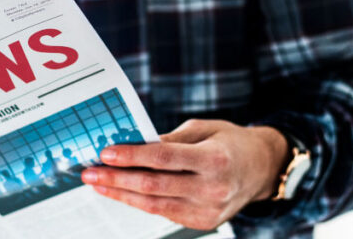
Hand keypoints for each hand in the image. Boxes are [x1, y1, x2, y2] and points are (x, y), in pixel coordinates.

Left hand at [81, 119, 288, 229]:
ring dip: (122, 195)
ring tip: (98, 185)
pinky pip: (164, 212)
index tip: (105, 153)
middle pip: (154, 185)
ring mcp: (208, 209)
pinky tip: (121, 193)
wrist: (262, 169)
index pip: (163, 157)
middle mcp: (212, 187)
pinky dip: (140, 203)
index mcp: (214, 158)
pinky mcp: (203, 222)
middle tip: (90, 173)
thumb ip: (170, 139)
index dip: (132, 156)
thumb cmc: (229, 142)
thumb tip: (133, 143)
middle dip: (117, 179)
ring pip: (155, 204)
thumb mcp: (203, 129)